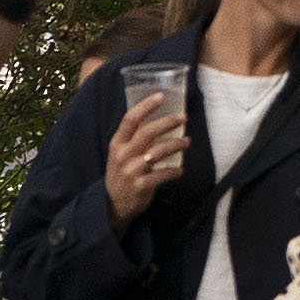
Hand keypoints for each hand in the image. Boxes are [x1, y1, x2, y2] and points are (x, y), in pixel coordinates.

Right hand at [104, 87, 187, 217]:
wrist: (112, 204)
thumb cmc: (121, 173)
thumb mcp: (121, 154)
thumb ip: (135, 139)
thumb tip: (161, 121)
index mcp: (117, 143)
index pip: (130, 119)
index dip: (146, 106)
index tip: (161, 96)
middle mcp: (123, 154)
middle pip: (147, 133)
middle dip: (167, 123)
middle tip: (183, 118)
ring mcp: (131, 171)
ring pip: (157, 152)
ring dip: (176, 145)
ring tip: (187, 141)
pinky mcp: (140, 186)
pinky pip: (162, 175)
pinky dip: (174, 172)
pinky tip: (181, 170)